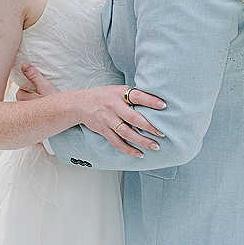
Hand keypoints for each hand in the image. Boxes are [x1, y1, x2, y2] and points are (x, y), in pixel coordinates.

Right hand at [18, 63, 165, 157]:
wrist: (79, 103)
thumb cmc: (104, 96)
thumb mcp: (117, 89)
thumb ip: (132, 95)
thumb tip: (155, 100)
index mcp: (119, 93)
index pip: (138, 95)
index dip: (151, 100)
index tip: (164, 106)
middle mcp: (113, 106)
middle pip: (133, 117)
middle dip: (149, 126)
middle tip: (162, 132)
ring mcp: (108, 119)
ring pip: (126, 133)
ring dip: (142, 141)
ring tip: (155, 146)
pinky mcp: (103, 130)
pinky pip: (117, 143)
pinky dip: (128, 150)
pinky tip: (139, 154)